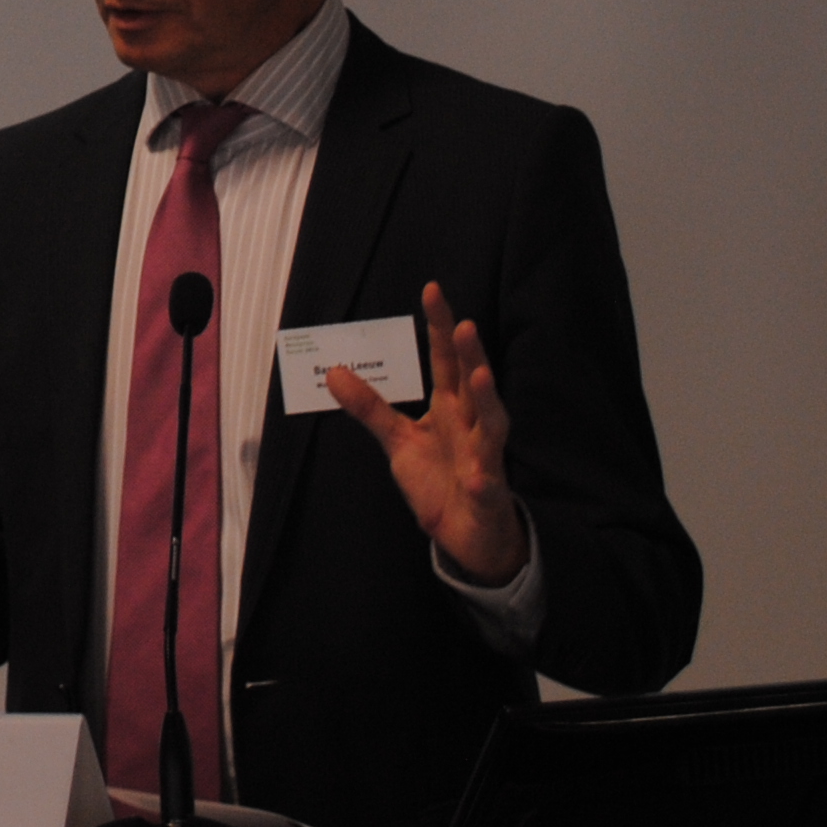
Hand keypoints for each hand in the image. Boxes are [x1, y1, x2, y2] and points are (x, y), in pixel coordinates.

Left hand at [327, 282, 526, 586]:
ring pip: (492, 427)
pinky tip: (475, 478)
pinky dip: (482, 482)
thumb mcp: (399, 441)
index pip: (445, 362)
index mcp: (450, 409)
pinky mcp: (488, 497)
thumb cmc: (440, 481)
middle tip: (463, 325)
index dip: (439, 328)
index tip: (432, 290)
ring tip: (481, 376)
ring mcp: (484, 460)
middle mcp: (470, 427)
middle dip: (470, 355)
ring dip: (489, 401)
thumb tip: (334, 372)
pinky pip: (487, 488)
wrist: (467, 536)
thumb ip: (370, 407)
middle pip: (473, 385)